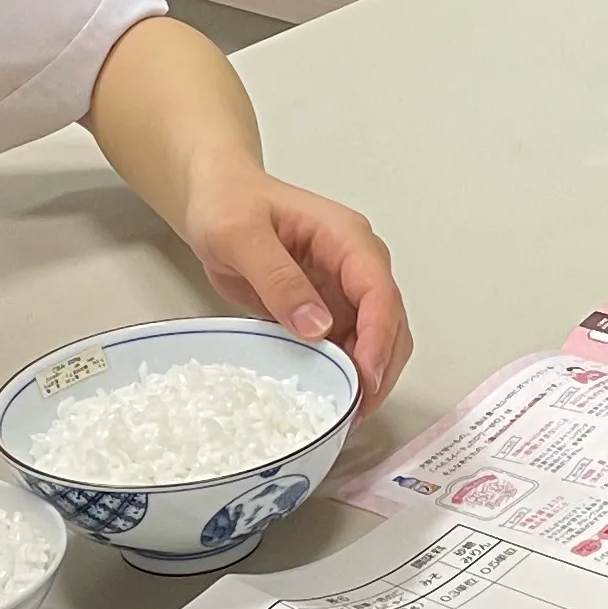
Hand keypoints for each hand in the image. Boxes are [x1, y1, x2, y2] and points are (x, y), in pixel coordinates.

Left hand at [179, 161, 411, 412]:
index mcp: (345, 237)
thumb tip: (318, 328)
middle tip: (357, 410)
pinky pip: (350, 343)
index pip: (378, 291)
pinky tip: (331, 393)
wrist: (216, 197)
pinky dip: (347, 370)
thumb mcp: (240, 235)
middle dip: (381, 366)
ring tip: (346, 411)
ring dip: (369, 374)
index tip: (366, 378)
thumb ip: (278, 278)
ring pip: (378, 337)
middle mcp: (356, 262)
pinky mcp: (329, 306)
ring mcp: (345, 286)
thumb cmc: (227, 203)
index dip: (378, 338)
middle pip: (391, 320)